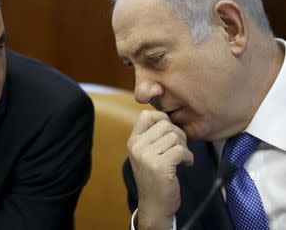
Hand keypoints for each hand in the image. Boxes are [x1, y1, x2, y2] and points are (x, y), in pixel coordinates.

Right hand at [127, 110, 193, 229]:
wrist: (154, 205)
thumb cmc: (154, 178)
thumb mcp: (146, 154)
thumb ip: (152, 137)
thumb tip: (168, 119)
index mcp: (133, 141)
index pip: (146, 115)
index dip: (163, 118)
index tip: (170, 131)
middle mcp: (137, 147)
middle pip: (165, 124)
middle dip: (178, 134)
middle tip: (180, 147)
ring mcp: (147, 156)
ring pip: (174, 137)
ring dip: (184, 147)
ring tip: (182, 158)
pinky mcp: (160, 166)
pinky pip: (181, 150)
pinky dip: (188, 157)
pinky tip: (186, 164)